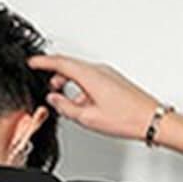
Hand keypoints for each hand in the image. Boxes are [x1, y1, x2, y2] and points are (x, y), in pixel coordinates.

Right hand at [26, 52, 162, 141]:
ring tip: (63, 98)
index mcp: (90, 75)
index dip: (43, 62)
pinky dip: (80, 86)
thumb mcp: (87, 117)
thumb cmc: (126, 118)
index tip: (32, 62)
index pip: (60, 62)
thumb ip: (65, 107)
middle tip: (45, 84)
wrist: (150, 119)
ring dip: (68, 82)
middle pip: (70, 65)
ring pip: (80, 72)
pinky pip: (90, 78)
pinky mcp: (113, 81)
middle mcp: (99, 70)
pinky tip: (80, 103)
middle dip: (54, 73)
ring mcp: (107, 74)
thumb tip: (54, 99)